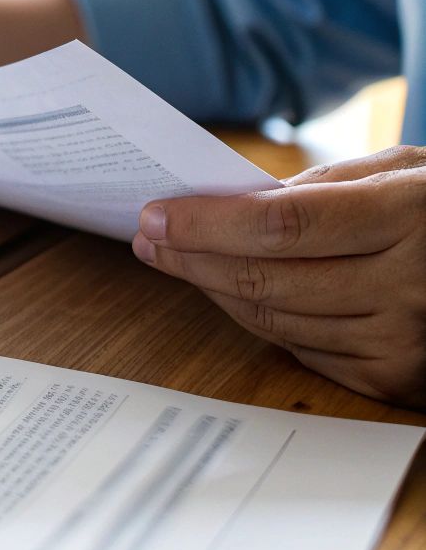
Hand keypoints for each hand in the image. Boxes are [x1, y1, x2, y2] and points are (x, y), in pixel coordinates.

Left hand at [133, 146, 425, 405]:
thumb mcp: (404, 170)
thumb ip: (324, 186)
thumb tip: (233, 202)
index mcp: (408, 217)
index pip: (279, 227)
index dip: (206, 224)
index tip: (154, 215)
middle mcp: (407, 286)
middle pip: (266, 280)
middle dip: (192, 257)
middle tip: (149, 236)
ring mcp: (403, 341)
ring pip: (274, 320)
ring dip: (213, 290)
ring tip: (176, 259)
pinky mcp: (397, 379)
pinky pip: (303, 349)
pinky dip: (260, 319)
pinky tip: (232, 292)